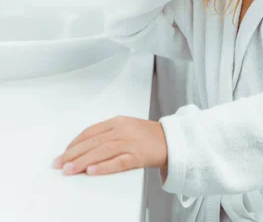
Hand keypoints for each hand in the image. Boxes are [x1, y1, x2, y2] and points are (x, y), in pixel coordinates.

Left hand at [53, 116, 167, 175]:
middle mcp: (122, 130)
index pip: (90, 132)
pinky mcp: (138, 156)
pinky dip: (104, 167)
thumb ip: (107, 134)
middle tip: (59, 164)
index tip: (63, 153)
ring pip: (102, 151)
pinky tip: (92, 171)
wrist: (171, 140)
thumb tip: (85, 146)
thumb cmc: (147, 135)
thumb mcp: (126, 127)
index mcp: (117, 122)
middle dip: (73, 153)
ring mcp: (130, 142)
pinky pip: (118, 162)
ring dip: (83, 161)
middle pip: (93, 142)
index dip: (75, 143)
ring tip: (69, 169)